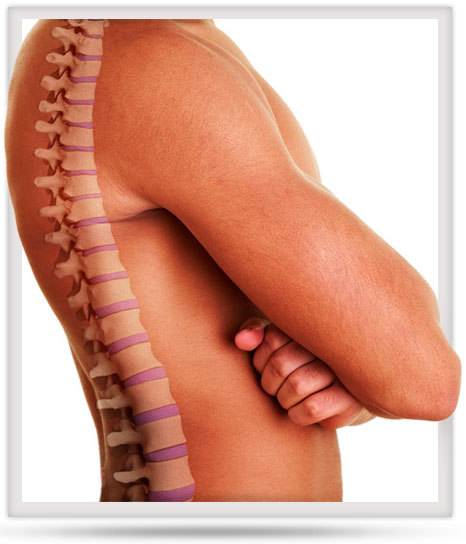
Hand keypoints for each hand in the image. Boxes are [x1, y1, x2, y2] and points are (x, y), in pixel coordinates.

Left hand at [234, 317, 370, 428]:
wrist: (342, 393)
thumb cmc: (300, 363)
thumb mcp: (276, 342)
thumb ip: (256, 333)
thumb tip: (241, 341)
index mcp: (309, 326)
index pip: (270, 340)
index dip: (260, 360)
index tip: (266, 367)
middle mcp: (330, 345)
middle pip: (280, 365)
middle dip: (269, 383)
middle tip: (276, 388)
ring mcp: (342, 372)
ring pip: (295, 386)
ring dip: (284, 399)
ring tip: (290, 398)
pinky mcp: (350, 400)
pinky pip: (310, 409)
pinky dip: (297, 415)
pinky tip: (301, 410)